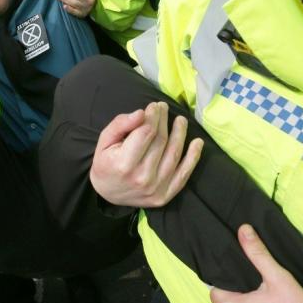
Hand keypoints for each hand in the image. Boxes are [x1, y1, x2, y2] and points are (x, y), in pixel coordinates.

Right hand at [89, 102, 203, 207]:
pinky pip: (184, 174)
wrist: (107, 194)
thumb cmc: (105, 163)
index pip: (145, 133)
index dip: (152, 116)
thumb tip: (141, 113)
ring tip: (181, 120)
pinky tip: (197, 143)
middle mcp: (142, 177)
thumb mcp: (104, 141)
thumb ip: (120, 125)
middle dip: (163, 120)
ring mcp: (156, 188)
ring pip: (173, 154)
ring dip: (180, 133)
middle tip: (163, 107)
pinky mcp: (165, 196)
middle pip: (160, 141)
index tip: (154, 106)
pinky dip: (193, 158)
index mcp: (124, 163)